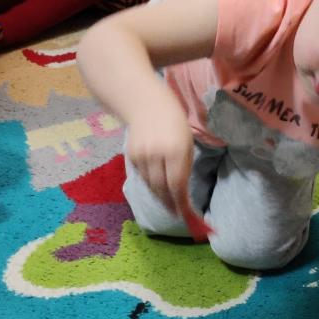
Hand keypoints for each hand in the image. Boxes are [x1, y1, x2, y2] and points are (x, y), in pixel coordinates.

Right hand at [127, 102, 210, 238]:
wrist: (145, 104)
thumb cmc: (174, 123)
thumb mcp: (186, 143)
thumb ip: (184, 166)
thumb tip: (182, 192)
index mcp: (175, 151)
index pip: (177, 184)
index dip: (180, 202)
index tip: (184, 214)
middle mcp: (156, 155)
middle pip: (162, 188)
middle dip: (169, 203)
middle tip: (176, 213)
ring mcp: (141, 156)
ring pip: (151, 185)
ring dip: (160, 195)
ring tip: (168, 201)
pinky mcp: (131, 157)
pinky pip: (143, 176)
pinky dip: (150, 183)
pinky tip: (156, 183)